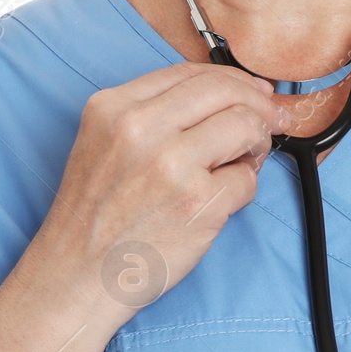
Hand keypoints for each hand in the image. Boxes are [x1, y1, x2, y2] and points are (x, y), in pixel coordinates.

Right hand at [28, 62, 292, 319]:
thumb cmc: (93, 218)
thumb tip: (228, 95)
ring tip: (246, 162)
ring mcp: (170, 165)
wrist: (75, 278)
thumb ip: (152, 114)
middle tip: (275, 119)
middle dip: (259, 103)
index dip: (232, 79)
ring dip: (257, 143)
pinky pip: (246, 180)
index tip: (254, 92)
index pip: (190, 73)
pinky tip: (222, 200)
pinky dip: (243, 189)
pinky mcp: (197, 203)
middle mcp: (140, 128)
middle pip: (225, 91)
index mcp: (113, 107)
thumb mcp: (102, 144)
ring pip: (245, 126)